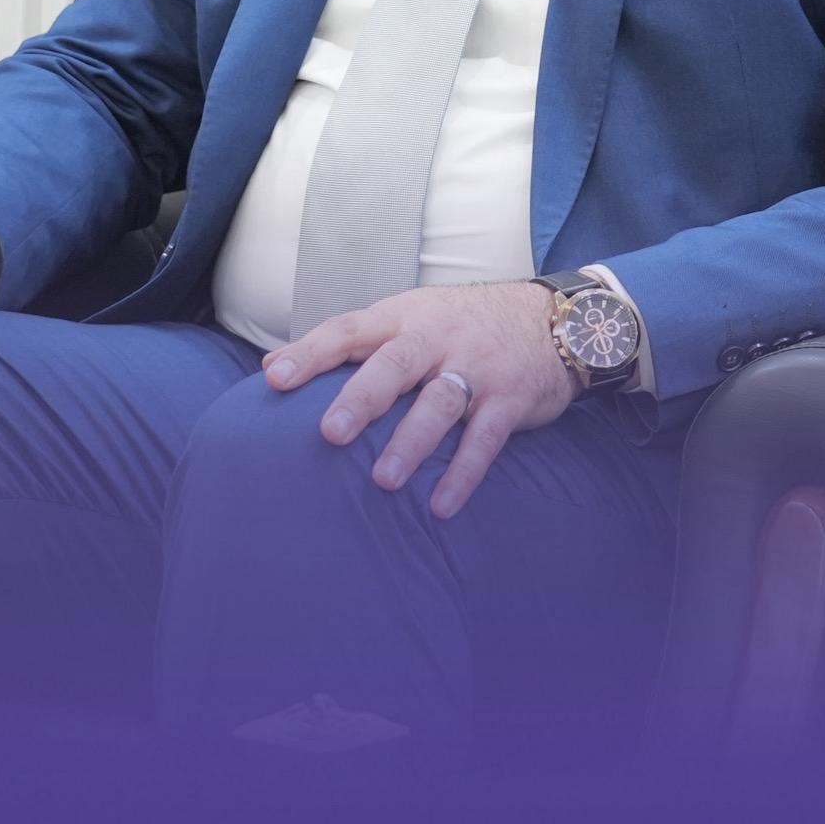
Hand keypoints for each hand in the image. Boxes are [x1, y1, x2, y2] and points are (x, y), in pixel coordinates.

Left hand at [262, 281, 574, 519]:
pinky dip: (463, 472)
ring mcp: (477, 367)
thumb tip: (271, 364)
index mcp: (404, 318)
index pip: (350, 330)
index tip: (275, 379)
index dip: (312, 352)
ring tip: (383, 481)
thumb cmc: (461, 325)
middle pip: (396, 364)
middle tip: (330, 434)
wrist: (554, 320)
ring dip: (412, 442)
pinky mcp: (510, 399)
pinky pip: (485, 439)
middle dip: (362, 398)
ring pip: (440, 402)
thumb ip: (347, 343)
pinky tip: (440, 505)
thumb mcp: (408, 317)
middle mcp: (438, 338)